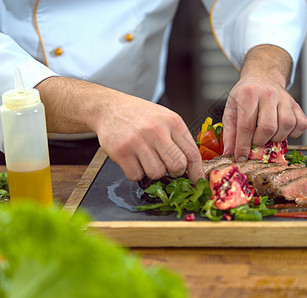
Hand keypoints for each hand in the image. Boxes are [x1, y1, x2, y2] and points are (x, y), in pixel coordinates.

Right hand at [36, 77, 203, 181]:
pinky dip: (136, 172)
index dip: (196, 171)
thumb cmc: (140, 116)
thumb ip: (179, 140)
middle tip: (168, 169)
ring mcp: (138, 141)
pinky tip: (133, 159)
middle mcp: (156, 130)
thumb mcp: (165, 119)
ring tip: (146, 158)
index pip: (192, 152)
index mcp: (172, 122)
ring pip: (156, 173)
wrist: (109, 108)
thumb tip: (192, 167)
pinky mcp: (121, 151)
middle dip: (175, 173)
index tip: (197, 181)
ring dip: (152, 172)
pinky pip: (136, 175)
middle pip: (177, 166)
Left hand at [222, 45, 306, 160]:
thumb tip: (229, 152)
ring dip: (277, 138)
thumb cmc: (245, 96)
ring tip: (268, 136)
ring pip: (287, 125)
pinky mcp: (296, 104)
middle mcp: (268, 94)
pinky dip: (294, 133)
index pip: (246, 126)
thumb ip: (229, 132)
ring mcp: (284, 98)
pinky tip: (283, 131)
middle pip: (268, 127)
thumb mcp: (231, 109)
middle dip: (260, 141)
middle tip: (256, 141)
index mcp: (248, 94)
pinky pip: (301, 124)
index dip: (243, 145)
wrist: (262, 77)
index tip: (241, 157)